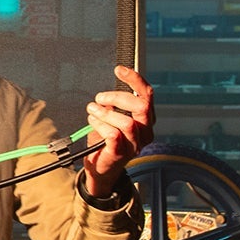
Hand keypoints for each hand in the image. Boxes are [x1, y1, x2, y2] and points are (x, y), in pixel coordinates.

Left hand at [81, 65, 153, 197]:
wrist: (99, 169)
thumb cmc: (105, 142)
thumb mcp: (113, 119)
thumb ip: (116, 106)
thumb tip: (109, 95)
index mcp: (145, 121)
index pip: (147, 95)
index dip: (135, 80)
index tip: (119, 70)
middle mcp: (144, 133)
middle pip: (142, 106)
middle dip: (118, 97)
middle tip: (100, 98)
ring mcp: (134, 145)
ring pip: (127, 122)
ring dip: (105, 113)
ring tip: (92, 110)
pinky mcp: (120, 154)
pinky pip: (113, 135)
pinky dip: (101, 125)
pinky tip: (93, 121)